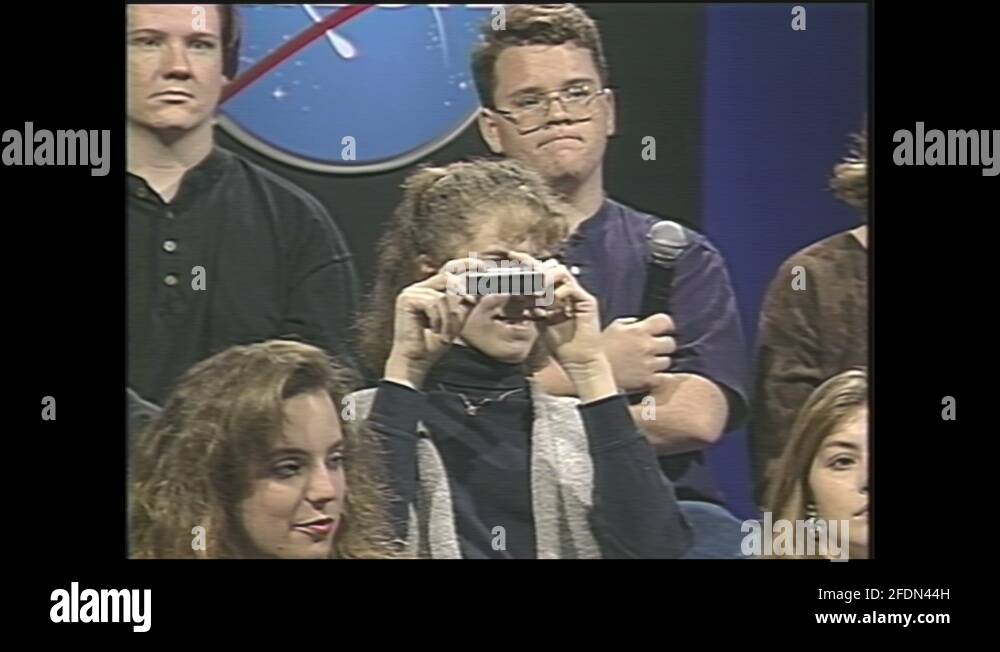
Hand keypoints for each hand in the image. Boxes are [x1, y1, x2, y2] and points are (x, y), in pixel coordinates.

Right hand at [384, 258, 493, 387]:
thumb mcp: (457, 319)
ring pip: (444, 294)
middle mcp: (421, 287)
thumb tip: (483, 287)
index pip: (451, 268)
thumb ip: (466, 302)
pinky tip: (434, 331)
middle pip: (449, 276)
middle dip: (463, 291)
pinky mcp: (406, 299)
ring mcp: (412, 291)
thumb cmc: (433, 342)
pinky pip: (434, 302)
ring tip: (447, 332)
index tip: (484, 268)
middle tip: (471, 302)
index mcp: (432, 289)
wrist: (416, 360)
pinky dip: (440, 319)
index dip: (467, 265)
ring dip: (451, 316)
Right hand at [601, 313, 676, 391]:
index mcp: (638, 330)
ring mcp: (648, 364)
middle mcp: (646, 346)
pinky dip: (657, 376)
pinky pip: (663, 377)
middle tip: (654, 348)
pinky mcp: (646, 380)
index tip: (662, 329)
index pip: (665, 321)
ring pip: (667, 361)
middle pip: (670, 343)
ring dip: (659, 361)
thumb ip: (630, 324)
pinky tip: (647, 374)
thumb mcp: (613, 328)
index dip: (665, 325)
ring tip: (646, 363)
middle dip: (663, 345)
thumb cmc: (598, 349)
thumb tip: (640, 323)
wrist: (588, 371)